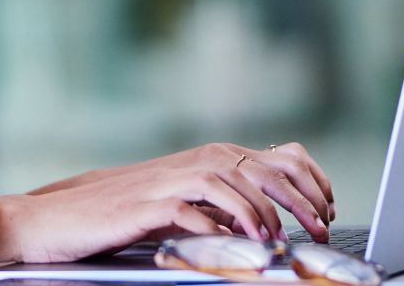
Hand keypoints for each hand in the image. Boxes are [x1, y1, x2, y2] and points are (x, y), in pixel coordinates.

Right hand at [125, 142, 335, 236]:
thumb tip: (269, 218)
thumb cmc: (135, 210)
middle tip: (318, 230)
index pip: (280, 158)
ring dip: (259, 216)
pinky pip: (188, 212)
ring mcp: (172, 182)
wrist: (75, 212)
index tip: (328, 210)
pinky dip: (213, 228)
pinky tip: (228, 245)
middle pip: (263, 171)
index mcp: (216, 158)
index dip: (311, 183)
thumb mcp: (191, 201)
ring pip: (230, 186)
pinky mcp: (147, 206)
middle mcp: (199, 162)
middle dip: (299, 202)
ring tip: (274, 242)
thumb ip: (226, 202)